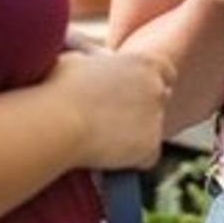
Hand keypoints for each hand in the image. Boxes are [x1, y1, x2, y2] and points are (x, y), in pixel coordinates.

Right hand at [52, 46, 172, 169]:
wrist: (57, 121)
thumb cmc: (60, 88)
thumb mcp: (78, 61)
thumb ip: (95, 63)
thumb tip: (87, 64)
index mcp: (144, 63)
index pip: (166, 72)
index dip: (152, 83)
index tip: (138, 93)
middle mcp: (156, 89)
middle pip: (161, 100)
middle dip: (144, 109)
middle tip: (116, 119)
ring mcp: (156, 118)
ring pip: (152, 130)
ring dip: (135, 136)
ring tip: (102, 140)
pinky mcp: (150, 146)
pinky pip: (147, 157)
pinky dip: (132, 161)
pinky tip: (109, 157)